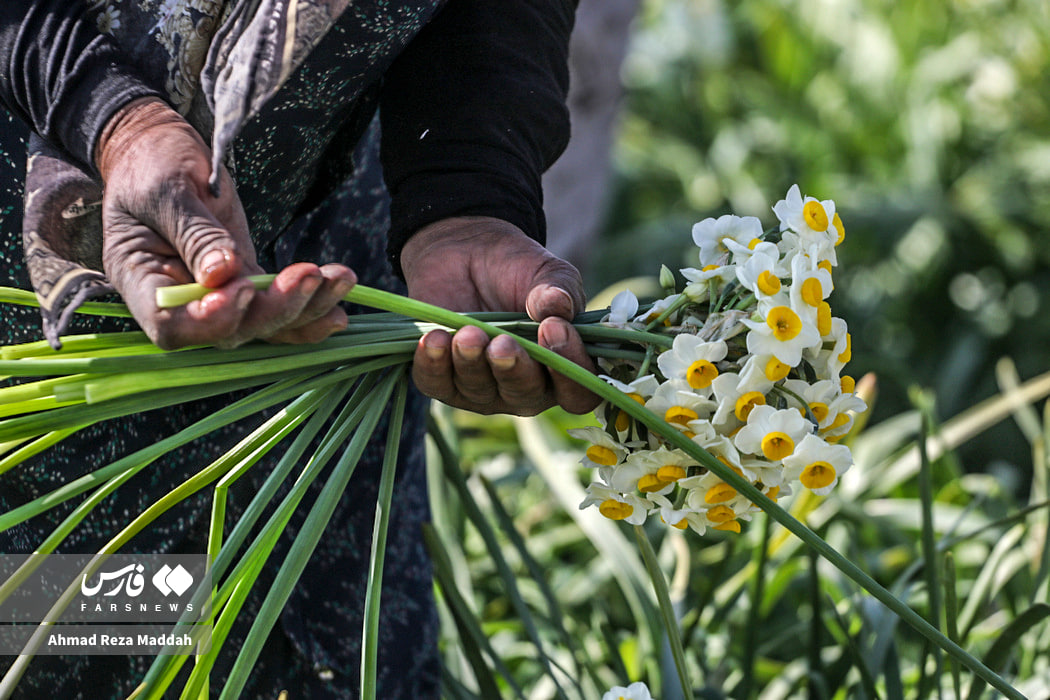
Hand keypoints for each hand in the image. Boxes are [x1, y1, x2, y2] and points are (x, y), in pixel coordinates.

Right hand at [95, 97, 354, 348]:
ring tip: (340, 279)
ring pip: (262, 322)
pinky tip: (339, 303)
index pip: (171, 324)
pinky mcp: (245, 282)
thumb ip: (195, 233)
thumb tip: (222, 274)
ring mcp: (216, 296)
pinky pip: (277, 308)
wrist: (160, 151)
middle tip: (307, 275)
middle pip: (228, 330)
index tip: (243, 289)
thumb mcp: (166, 188)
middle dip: (274, 308)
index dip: (209, 321)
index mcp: (140, 281)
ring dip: (306, 307)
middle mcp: (179, 301)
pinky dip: (309, 308)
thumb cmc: (151, 163)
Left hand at [401, 217, 599, 415]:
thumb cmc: (519, 270)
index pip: (577, 392)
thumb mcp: (549, 273)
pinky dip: (434, 363)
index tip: (554, 329)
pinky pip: (437, 384)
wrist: (466, 253)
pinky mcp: (443, 381)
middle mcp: (526, 389)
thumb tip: (559, 306)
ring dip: (472, 362)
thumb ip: (560, 292)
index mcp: (562, 369)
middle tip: (503, 343)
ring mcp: (483, 390)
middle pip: (525, 396)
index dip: (569, 368)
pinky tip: (434, 338)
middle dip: (514, 369)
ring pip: (479, 391)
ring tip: (467, 332)